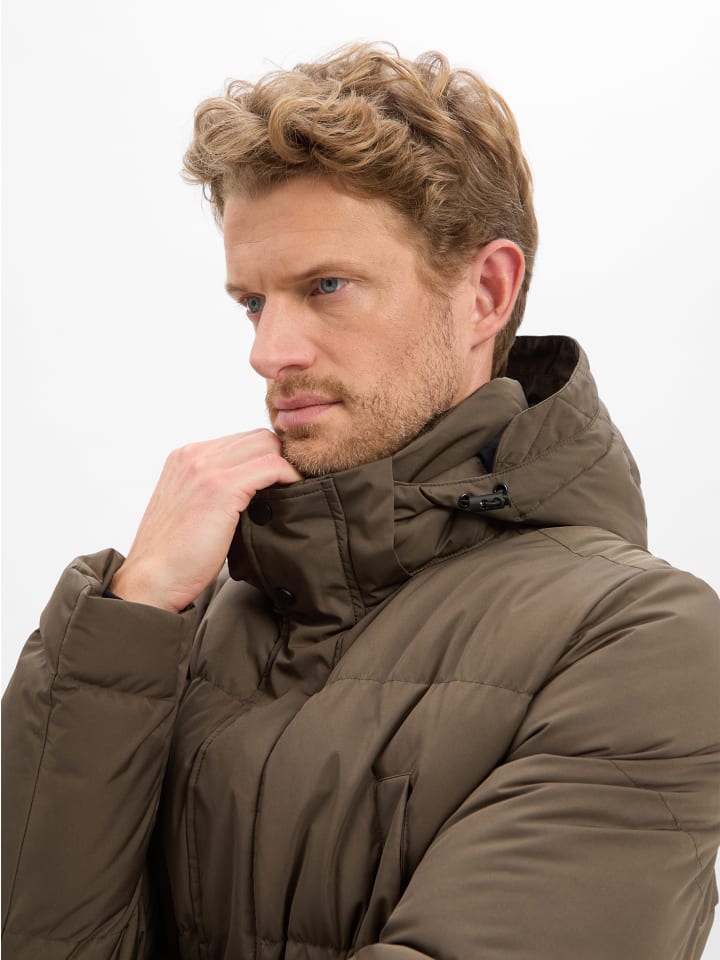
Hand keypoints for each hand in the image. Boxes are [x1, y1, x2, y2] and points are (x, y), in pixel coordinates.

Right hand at [110, 429, 300, 611]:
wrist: (151, 581)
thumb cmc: (175, 557)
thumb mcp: (192, 509)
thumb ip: (216, 490)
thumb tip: (256, 491)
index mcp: (185, 458)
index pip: (241, 440)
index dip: (266, 458)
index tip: (281, 481)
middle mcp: (194, 455)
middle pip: (258, 437)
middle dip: (281, 458)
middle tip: (294, 486)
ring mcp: (206, 468)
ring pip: (267, 445)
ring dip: (287, 466)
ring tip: (294, 492)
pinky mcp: (222, 487)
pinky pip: (272, 465)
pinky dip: (289, 476)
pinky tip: (293, 495)